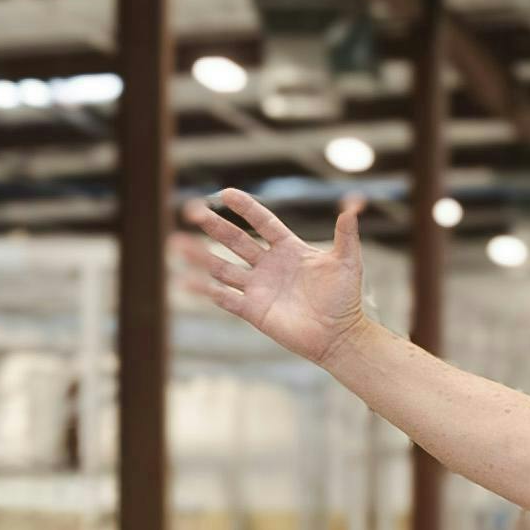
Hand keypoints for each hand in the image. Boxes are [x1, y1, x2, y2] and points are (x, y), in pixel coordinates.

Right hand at [174, 188, 372, 362]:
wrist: (339, 336)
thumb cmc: (345, 299)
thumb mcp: (347, 262)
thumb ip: (346, 235)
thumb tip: (354, 206)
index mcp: (289, 249)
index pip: (262, 222)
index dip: (245, 208)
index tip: (225, 193)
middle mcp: (269, 265)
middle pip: (235, 241)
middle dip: (213, 225)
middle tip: (190, 210)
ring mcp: (258, 288)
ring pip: (222, 268)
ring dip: (199, 255)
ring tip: (175, 242)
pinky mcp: (253, 311)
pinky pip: (225, 298)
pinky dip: (204, 290)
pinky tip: (183, 281)